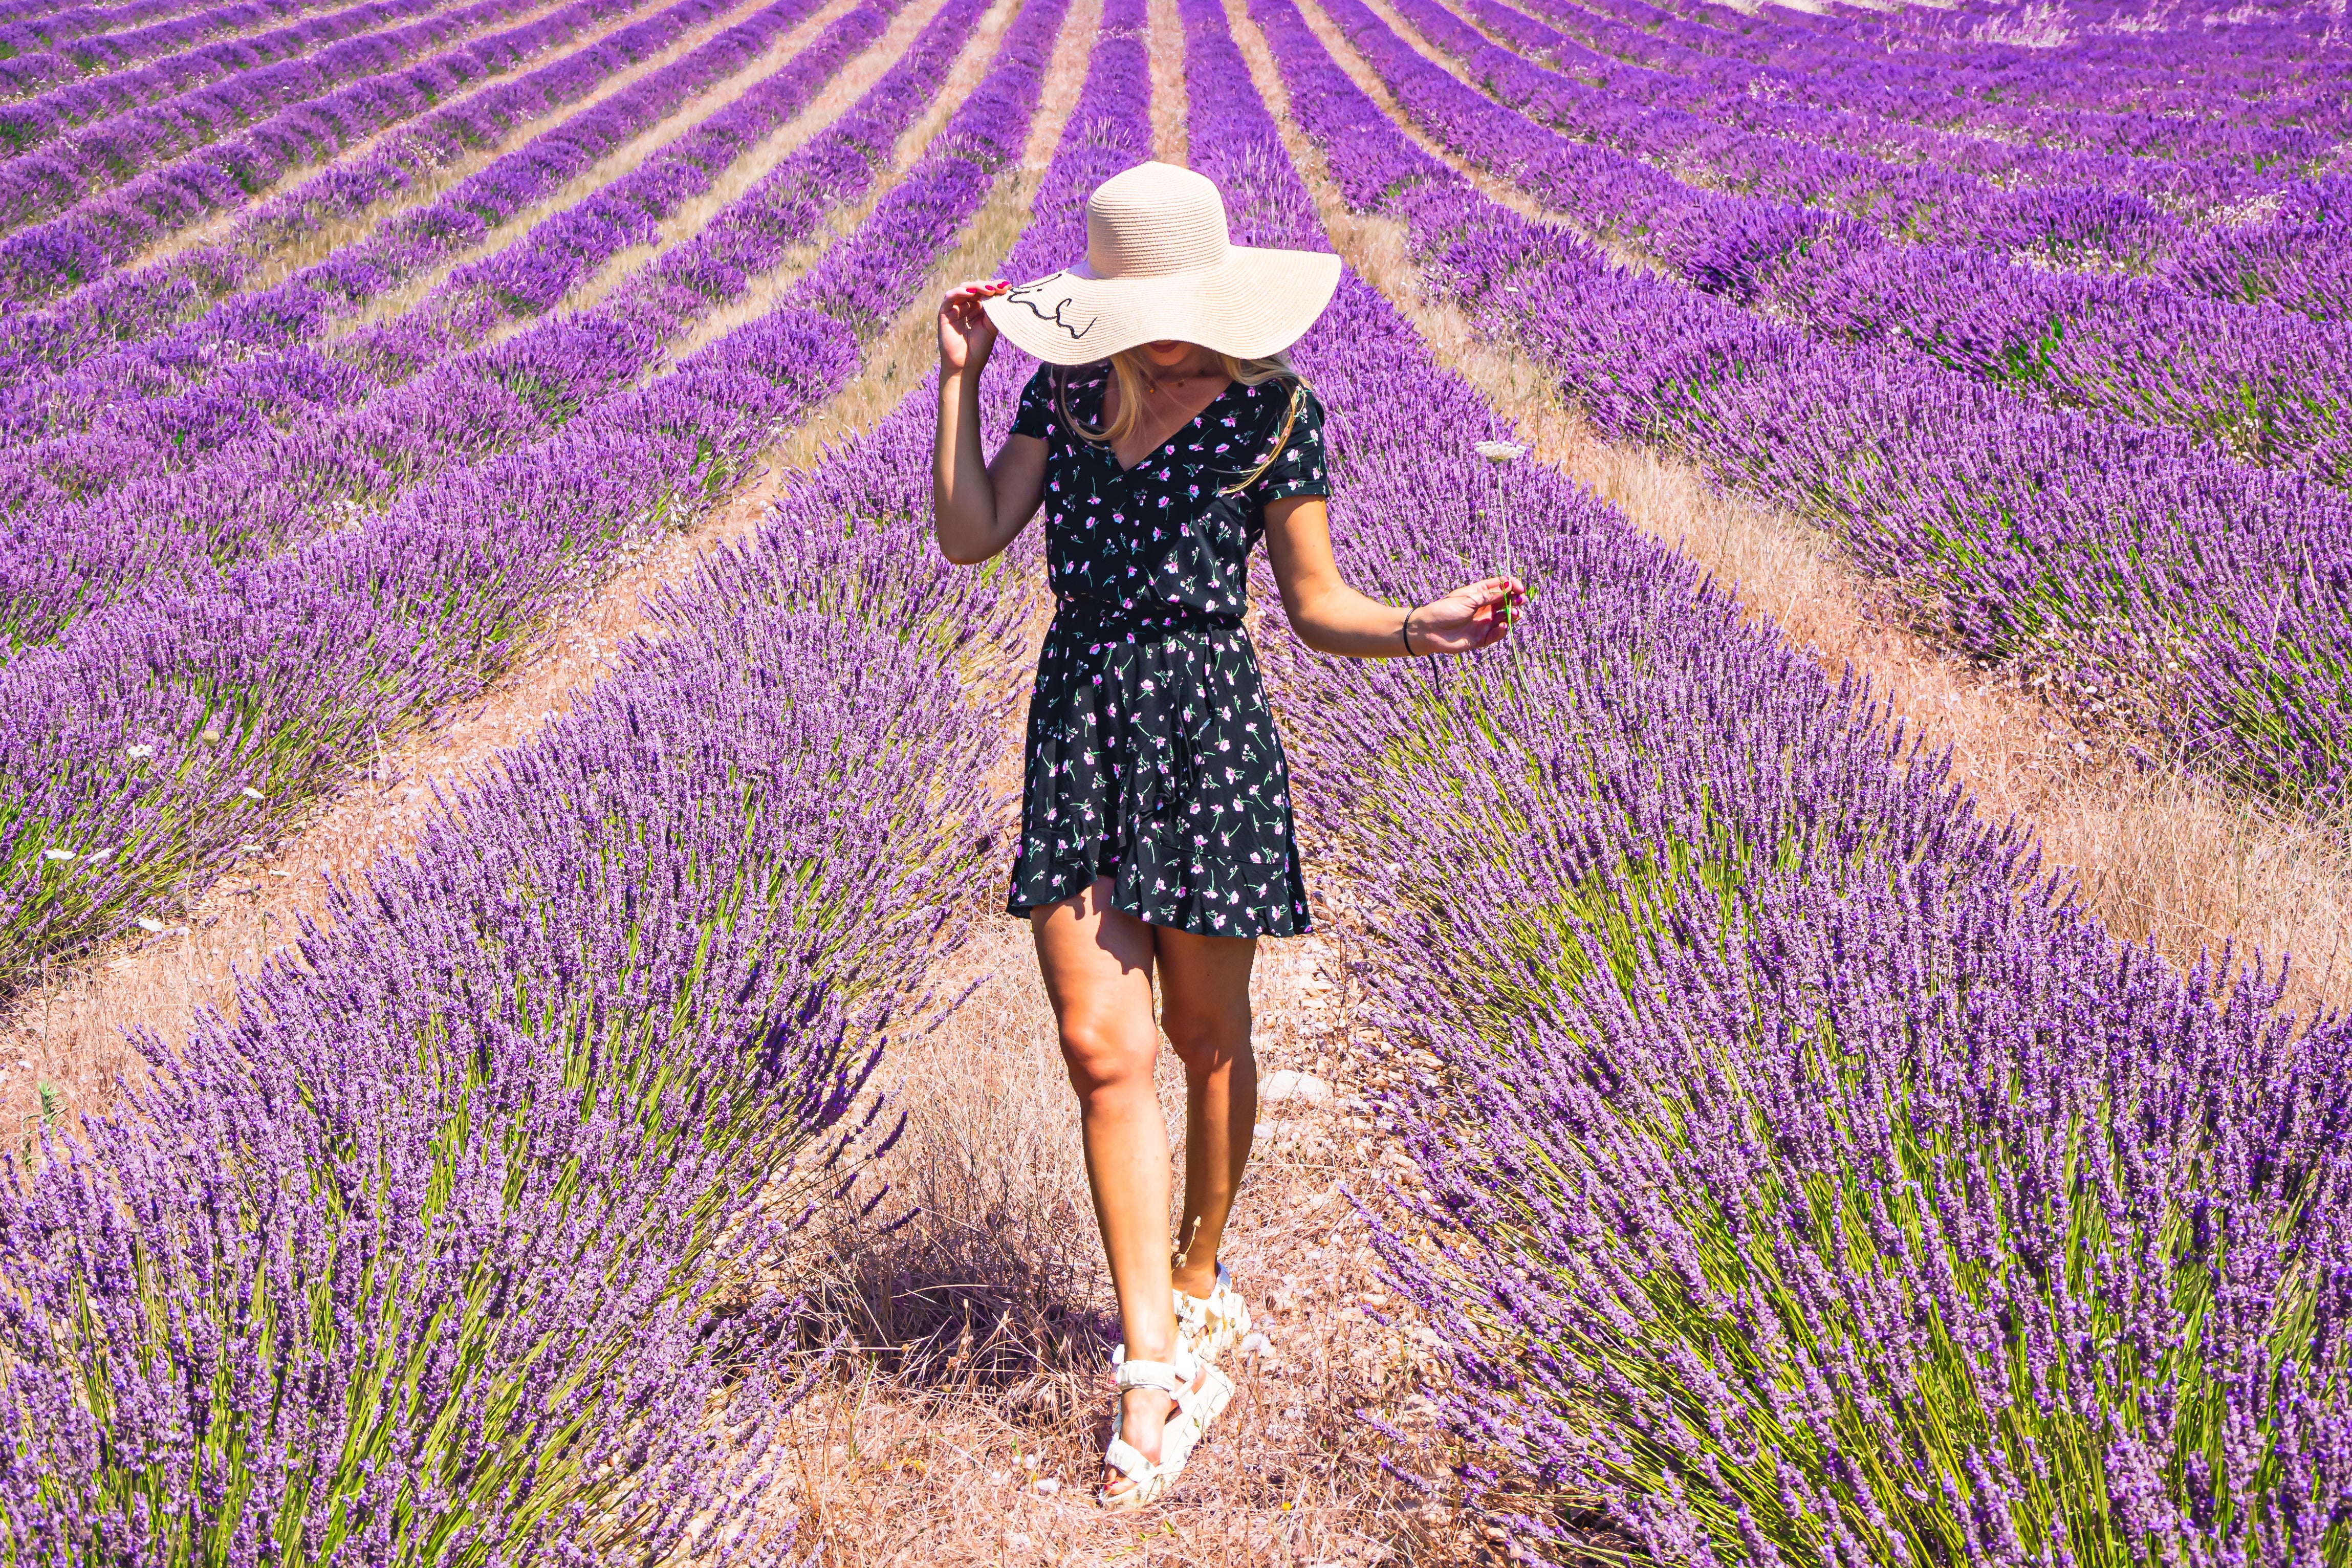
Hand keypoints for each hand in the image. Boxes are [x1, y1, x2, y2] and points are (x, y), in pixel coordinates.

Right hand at [939, 278, 1007, 372]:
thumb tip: (1002, 292)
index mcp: (979, 308)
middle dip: (989, 286)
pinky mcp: (945, 312)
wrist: (965, 366)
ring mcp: (955, 308)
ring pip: (964, 288)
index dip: (996, 287)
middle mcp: (967, 306)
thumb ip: (994, 310)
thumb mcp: (991, 326)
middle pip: (976, 287)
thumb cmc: (979, 349)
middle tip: (1001, 287)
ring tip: (990, 290)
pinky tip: (971, 292)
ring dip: (977, 287)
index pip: (986, 292)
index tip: (1008, 286)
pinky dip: (960, 292)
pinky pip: (950, 297)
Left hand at [1406, 576, 1525, 653]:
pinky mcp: (1481, 637)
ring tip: (1513, 614)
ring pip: (1505, 618)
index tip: (1520, 589)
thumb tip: (1509, 587)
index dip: (1512, 586)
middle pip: (1506, 602)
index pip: (1502, 586)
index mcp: (1480, 593)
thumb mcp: (1469, 599)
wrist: (1429, 630)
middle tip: (1519, 602)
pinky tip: (1502, 626)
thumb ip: (1490, 595)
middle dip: (1516, 601)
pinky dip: (1502, 631)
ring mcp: (1484, 622)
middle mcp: (1484, 607)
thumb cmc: (1445, 610)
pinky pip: (1497, 634)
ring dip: (1512, 615)